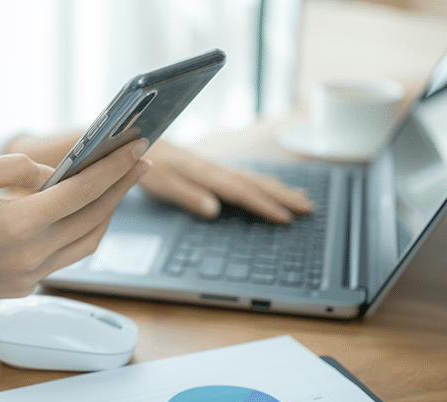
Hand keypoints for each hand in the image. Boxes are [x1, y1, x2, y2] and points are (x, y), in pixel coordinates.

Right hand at [0, 139, 149, 299]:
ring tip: (118, 186)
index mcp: (18, 225)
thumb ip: (15, 167)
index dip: (113, 169)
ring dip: (107, 213)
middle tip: (141, 162)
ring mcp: (30, 276)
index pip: (81, 192)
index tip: (137, 149)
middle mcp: (30, 256)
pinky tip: (86, 213)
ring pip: (87, 243)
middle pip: (93, 217)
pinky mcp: (25, 287)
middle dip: (121, 187)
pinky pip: (66, 258)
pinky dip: (83, 233)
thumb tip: (52, 174)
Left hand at [138, 141, 313, 222]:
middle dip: (284, 196)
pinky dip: (263, 182)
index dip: (264, 206)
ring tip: (301, 197)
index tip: (285, 218)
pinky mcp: (210, 168)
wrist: (137, 139)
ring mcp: (215, 168)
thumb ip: (187, 195)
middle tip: (309, 207)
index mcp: (206, 174)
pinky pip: (245, 176)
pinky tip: (271, 185)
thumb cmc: (147, 163)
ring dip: (278, 189)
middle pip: (256, 184)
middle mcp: (215, 169)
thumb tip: (213, 209)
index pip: (241, 192)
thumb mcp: (161, 183)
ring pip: (254, 179)